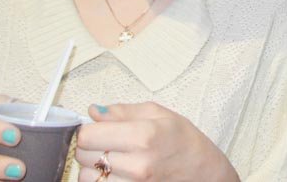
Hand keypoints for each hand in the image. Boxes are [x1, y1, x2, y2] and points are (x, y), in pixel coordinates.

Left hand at [75, 102, 239, 181]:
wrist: (203, 172)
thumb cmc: (184, 141)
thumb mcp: (159, 114)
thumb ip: (122, 112)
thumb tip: (94, 112)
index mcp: (143, 136)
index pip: (88, 136)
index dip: (87, 130)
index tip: (95, 129)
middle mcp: (137, 164)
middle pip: (83, 156)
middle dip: (89, 147)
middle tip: (104, 142)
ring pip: (86, 177)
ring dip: (92, 167)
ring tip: (111, 159)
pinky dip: (100, 180)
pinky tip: (114, 172)